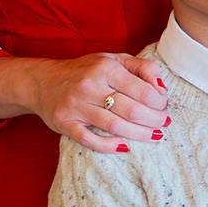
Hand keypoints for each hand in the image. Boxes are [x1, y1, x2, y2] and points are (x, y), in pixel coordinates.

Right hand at [0, 52, 169, 152]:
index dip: (160, 103)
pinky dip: (109, 146)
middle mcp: (90, 85)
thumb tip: (162, 86)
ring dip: (140, 135)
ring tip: (154, 136)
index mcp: (105, 67)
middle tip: (163, 124)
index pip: (143, 90)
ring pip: (115, 126)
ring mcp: (75, 106)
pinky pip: (90, 140)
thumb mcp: (113, 60)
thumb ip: (141, 68)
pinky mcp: (64, 123)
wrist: (43, 81)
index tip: (164, 107)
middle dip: (154, 120)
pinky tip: (125, 147)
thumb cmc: (85, 71)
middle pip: (132, 110)